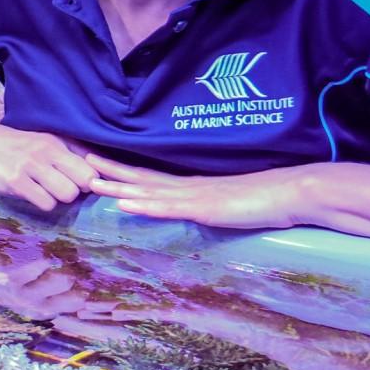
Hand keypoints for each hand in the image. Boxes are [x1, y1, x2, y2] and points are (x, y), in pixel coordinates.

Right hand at [0, 125, 102, 211]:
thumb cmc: (14, 146)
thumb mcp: (43, 141)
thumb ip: (70, 152)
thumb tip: (99, 166)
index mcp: (55, 143)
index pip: (91, 167)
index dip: (89, 181)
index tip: (78, 184)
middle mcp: (46, 153)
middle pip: (84, 182)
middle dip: (76, 191)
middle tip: (61, 189)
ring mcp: (30, 167)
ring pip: (67, 194)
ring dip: (59, 199)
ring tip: (45, 192)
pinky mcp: (15, 182)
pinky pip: (45, 203)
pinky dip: (42, 204)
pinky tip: (32, 196)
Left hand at [86, 155, 310, 229]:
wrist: (290, 193)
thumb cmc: (262, 199)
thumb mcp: (225, 203)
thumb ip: (205, 204)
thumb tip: (190, 208)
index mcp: (190, 185)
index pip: (148, 176)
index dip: (121, 170)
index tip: (96, 162)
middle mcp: (187, 186)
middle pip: (140, 177)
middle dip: (109, 171)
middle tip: (79, 161)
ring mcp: (195, 196)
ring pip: (148, 191)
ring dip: (118, 187)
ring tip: (90, 182)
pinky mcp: (205, 208)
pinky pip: (170, 207)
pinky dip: (146, 206)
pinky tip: (126, 204)